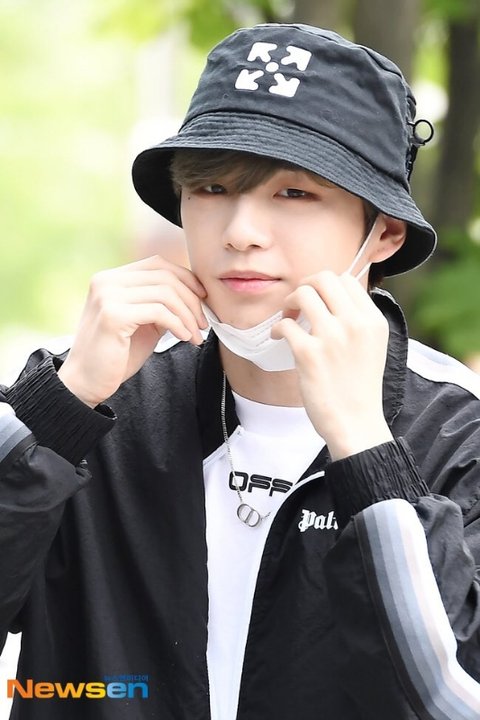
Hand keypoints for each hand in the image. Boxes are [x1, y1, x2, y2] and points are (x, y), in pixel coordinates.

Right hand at [58, 255, 207, 406]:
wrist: (87, 382)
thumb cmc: (117, 355)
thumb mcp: (143, 322)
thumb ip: (160, 304)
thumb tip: (195, 293)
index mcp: (111, 278)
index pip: (158, 264)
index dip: (186, 279)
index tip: (203, 299)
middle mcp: (107, 281)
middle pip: (165, 276)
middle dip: (192, 300)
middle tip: (203, 324)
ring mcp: (107, 296)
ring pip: (166, 293)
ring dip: (188, 315)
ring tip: (196, 335)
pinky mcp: (113, 315)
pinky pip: (159, 312)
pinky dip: (178, 324)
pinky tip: (185, 338)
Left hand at [271, 271, 392, 459]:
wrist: (356, 423)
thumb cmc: (359, 387)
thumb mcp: (373, 345)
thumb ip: (357, 320)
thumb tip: (332, 297)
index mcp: (373, 320)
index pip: (346, 279)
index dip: (325, 286)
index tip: (317, 301)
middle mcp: (355, 323)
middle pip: (323, 278)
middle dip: (305, 286)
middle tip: (297, 304)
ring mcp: (331, 337)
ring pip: (302, 294)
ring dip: (289, 302)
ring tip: (288, 318)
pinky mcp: (308, 354)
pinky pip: (286, 324)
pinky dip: (278, 328)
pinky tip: (279, 338)